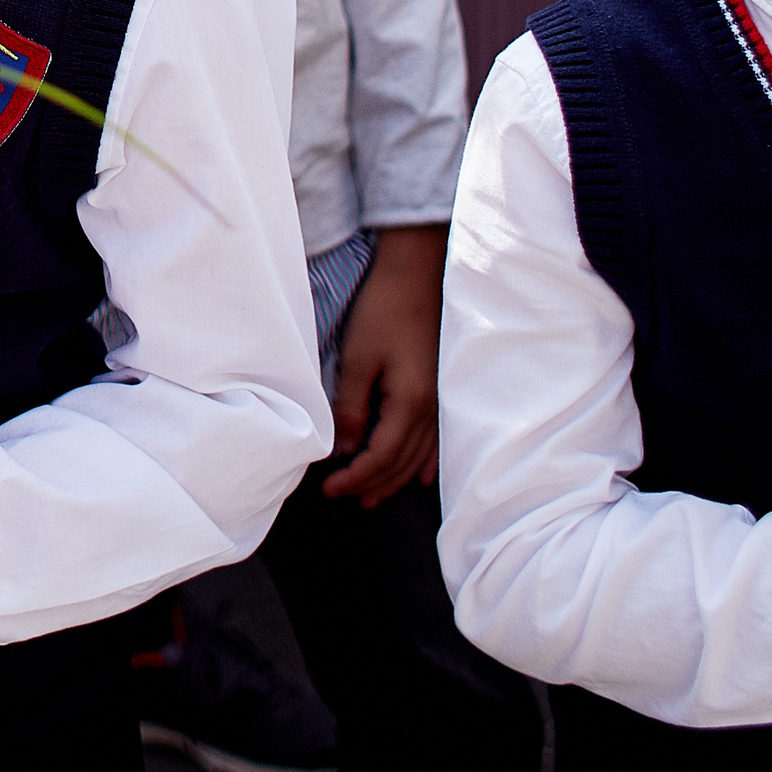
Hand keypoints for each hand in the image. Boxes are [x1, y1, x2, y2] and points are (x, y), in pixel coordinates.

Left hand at [322, 224, 445, 506]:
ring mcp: (441, 400)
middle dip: (372, 484)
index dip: (354, 478)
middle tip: (343, 497)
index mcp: (409, 403)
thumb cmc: (384, 310)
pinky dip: (426, 463)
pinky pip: (437, 440)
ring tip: (374, 496)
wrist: (416, 274)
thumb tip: (346, 450)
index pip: (380, 457)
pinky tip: (422, 477)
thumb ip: (352, 407)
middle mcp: (431, 409)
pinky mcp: (442, 389)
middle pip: (401, 462)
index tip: (329, 489)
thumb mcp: (358, 358)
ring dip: (395, 478)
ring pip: (419, 455)